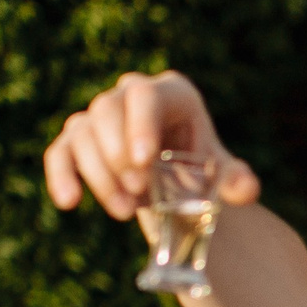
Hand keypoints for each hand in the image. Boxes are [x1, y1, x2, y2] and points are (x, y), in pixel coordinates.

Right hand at [45, 70, 263, 219]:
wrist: (176, 184)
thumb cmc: (201, 170)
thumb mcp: (222, 176)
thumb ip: (236, 181)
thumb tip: (246, 189)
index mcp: (171, 93)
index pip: (147, 96)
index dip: (141, 124)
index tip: (143, 162)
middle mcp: (130, 94)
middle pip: (108, 110)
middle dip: (118, 155)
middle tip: (138, 193)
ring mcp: (100, 116)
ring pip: (83, 133)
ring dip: (99, 175)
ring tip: (125, 212)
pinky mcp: (77, 141)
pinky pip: (60, 152)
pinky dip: (61, 176)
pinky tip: (69, 202)